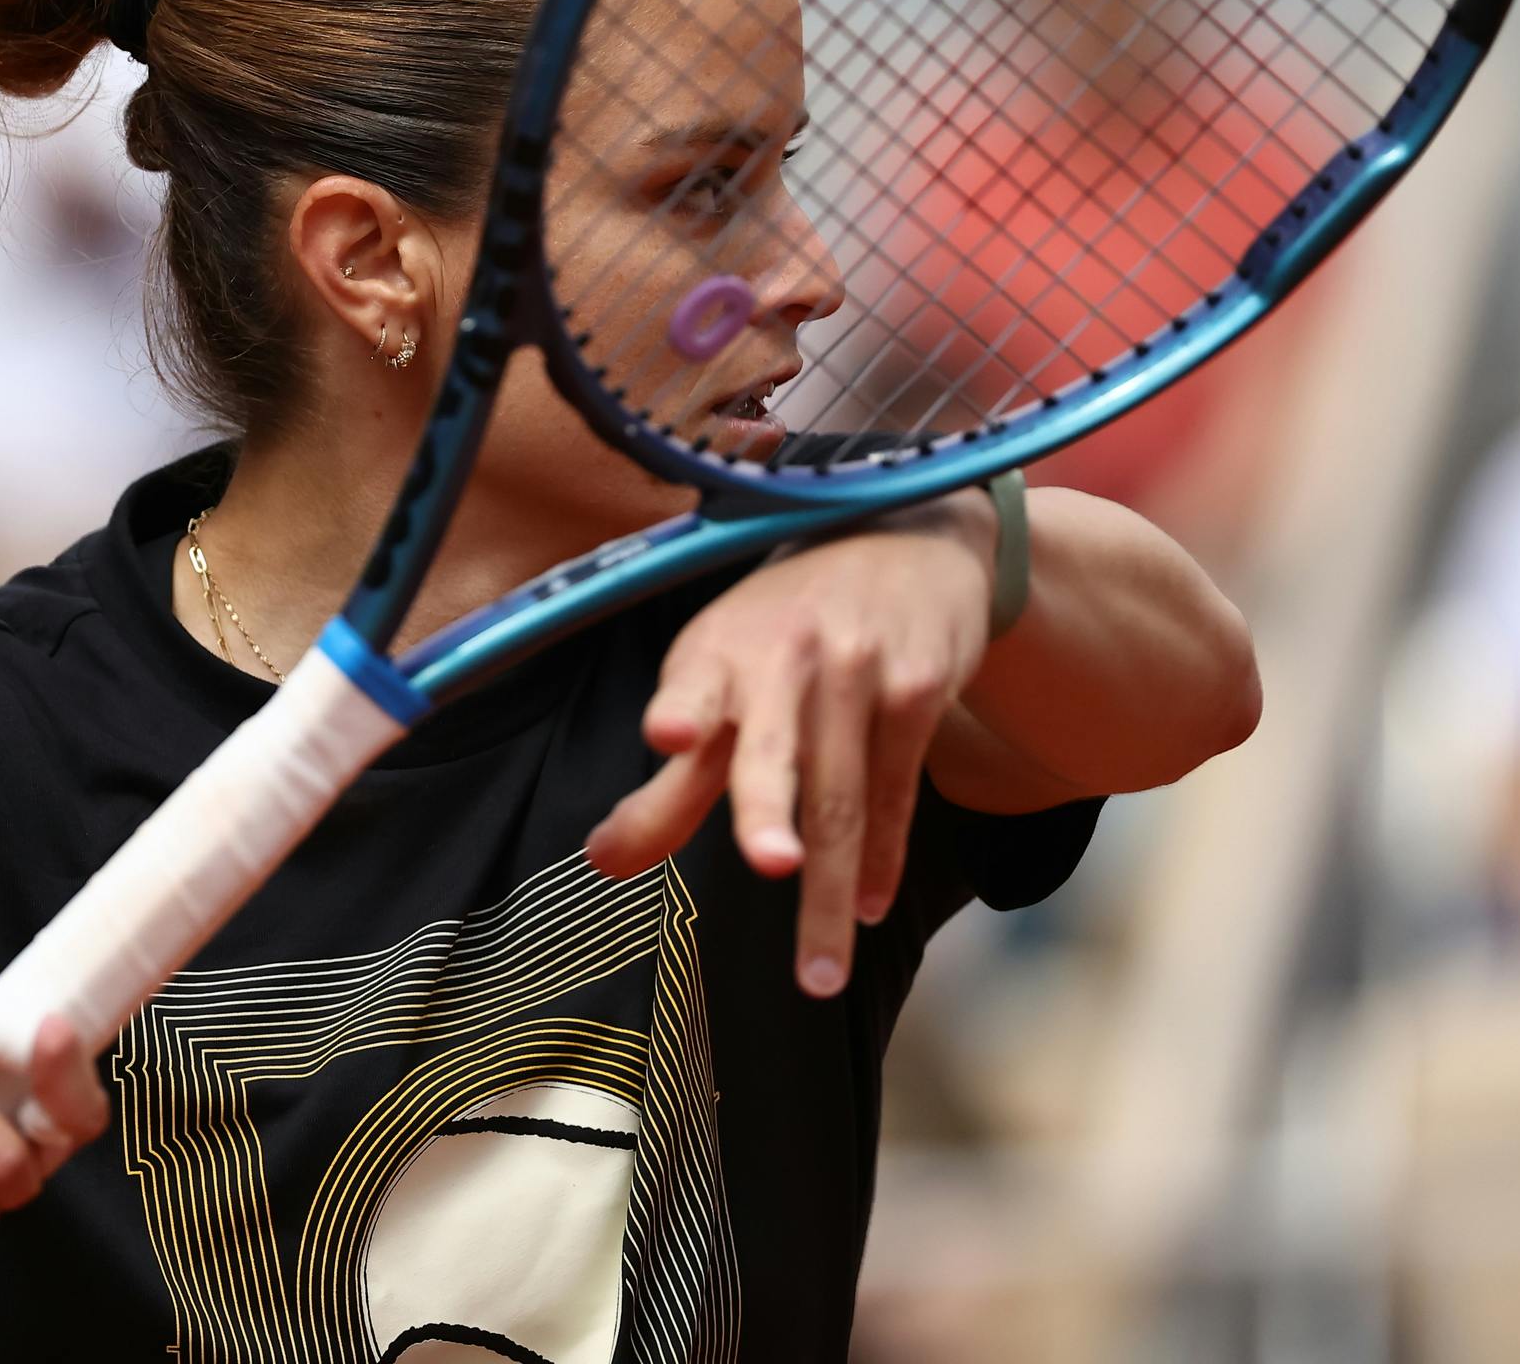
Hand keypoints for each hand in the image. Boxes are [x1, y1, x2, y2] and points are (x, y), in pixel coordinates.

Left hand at [581, 498, 996, 996]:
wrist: (903, 545)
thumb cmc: (784, 632)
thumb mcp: (718, 680)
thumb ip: (671, 781)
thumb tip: (601, 863)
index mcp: (716, 653)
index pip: (691, 684)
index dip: (680, 708)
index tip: (669, 737)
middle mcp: (784, 656)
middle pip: (774, 747)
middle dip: (769, 808)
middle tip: (769, 863)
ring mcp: (858, 669)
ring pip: (840, 798)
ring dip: (828, 890)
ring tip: (817, 974)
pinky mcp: (919, 687)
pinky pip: (897, 790)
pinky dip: (882, 858)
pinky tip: (864, 908)